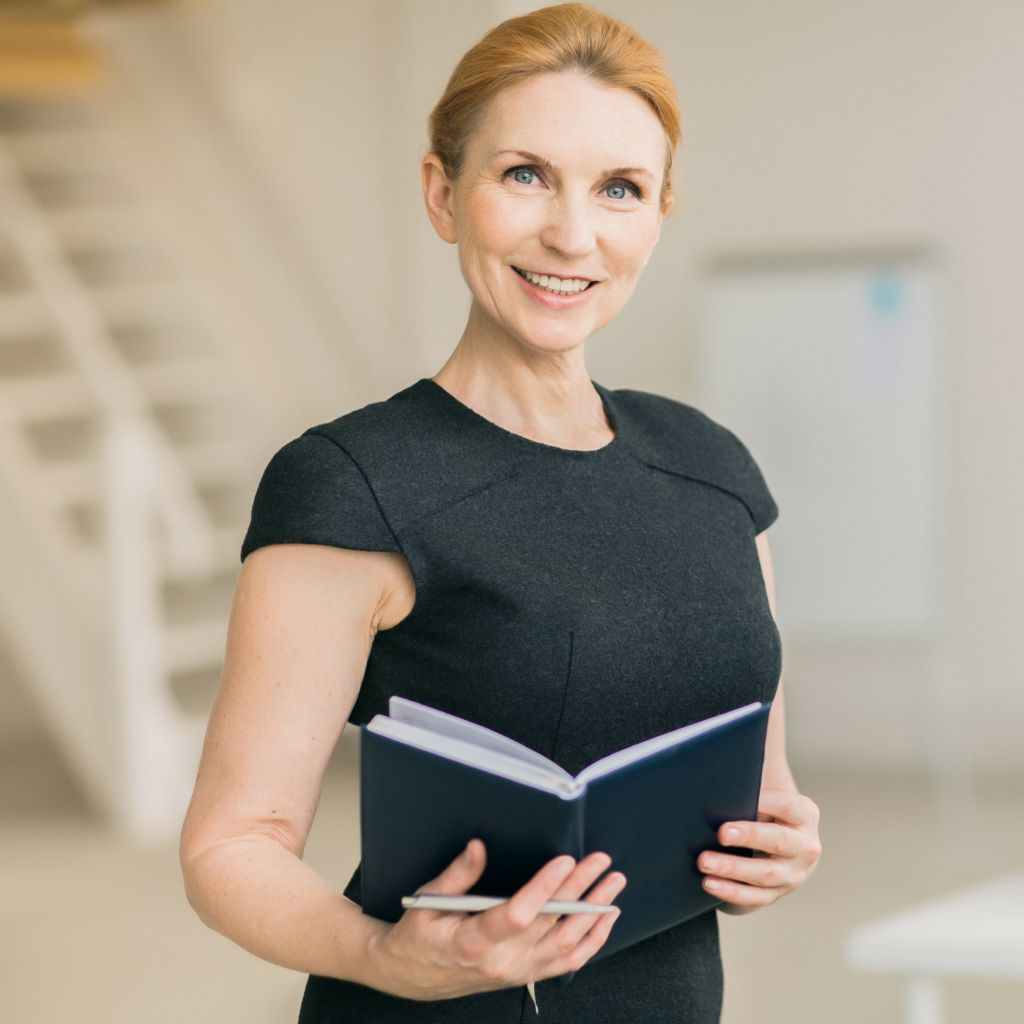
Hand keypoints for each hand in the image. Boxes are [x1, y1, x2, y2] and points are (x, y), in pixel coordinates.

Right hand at [365, 840, 624, 999]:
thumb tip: (478, 847)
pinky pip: (567, 963)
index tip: (564, 860)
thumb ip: (457, 874)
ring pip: (567, 946)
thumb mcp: (428, 899)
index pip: (518, 914)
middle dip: (580, 889)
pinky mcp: (525, 975)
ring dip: (594, 914)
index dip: (545, 887)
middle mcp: (501, 962)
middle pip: (551, 924)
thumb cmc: (419, 935)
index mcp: (473, 941)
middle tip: (600, 862)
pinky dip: (591, 942)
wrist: (410, 976)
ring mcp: (517, 972)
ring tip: (612, 885)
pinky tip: (604, 919)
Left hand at [697, 788, 820, 909]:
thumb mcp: (766, 798)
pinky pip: (754, 897)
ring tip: (704, 861)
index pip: (786, 805)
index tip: (735, 795)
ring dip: (732, 868)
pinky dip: (730, 891)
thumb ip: (749, 787)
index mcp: (804, 814)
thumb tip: (715, 777)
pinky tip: (708, 883)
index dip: (763, 801)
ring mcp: (793, 874)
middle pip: (778, 840)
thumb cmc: (765, 812)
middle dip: (749, 836)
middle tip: (721, 832)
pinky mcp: (777, 894)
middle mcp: (805, 846)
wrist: (783, 847)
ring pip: (764, 873)